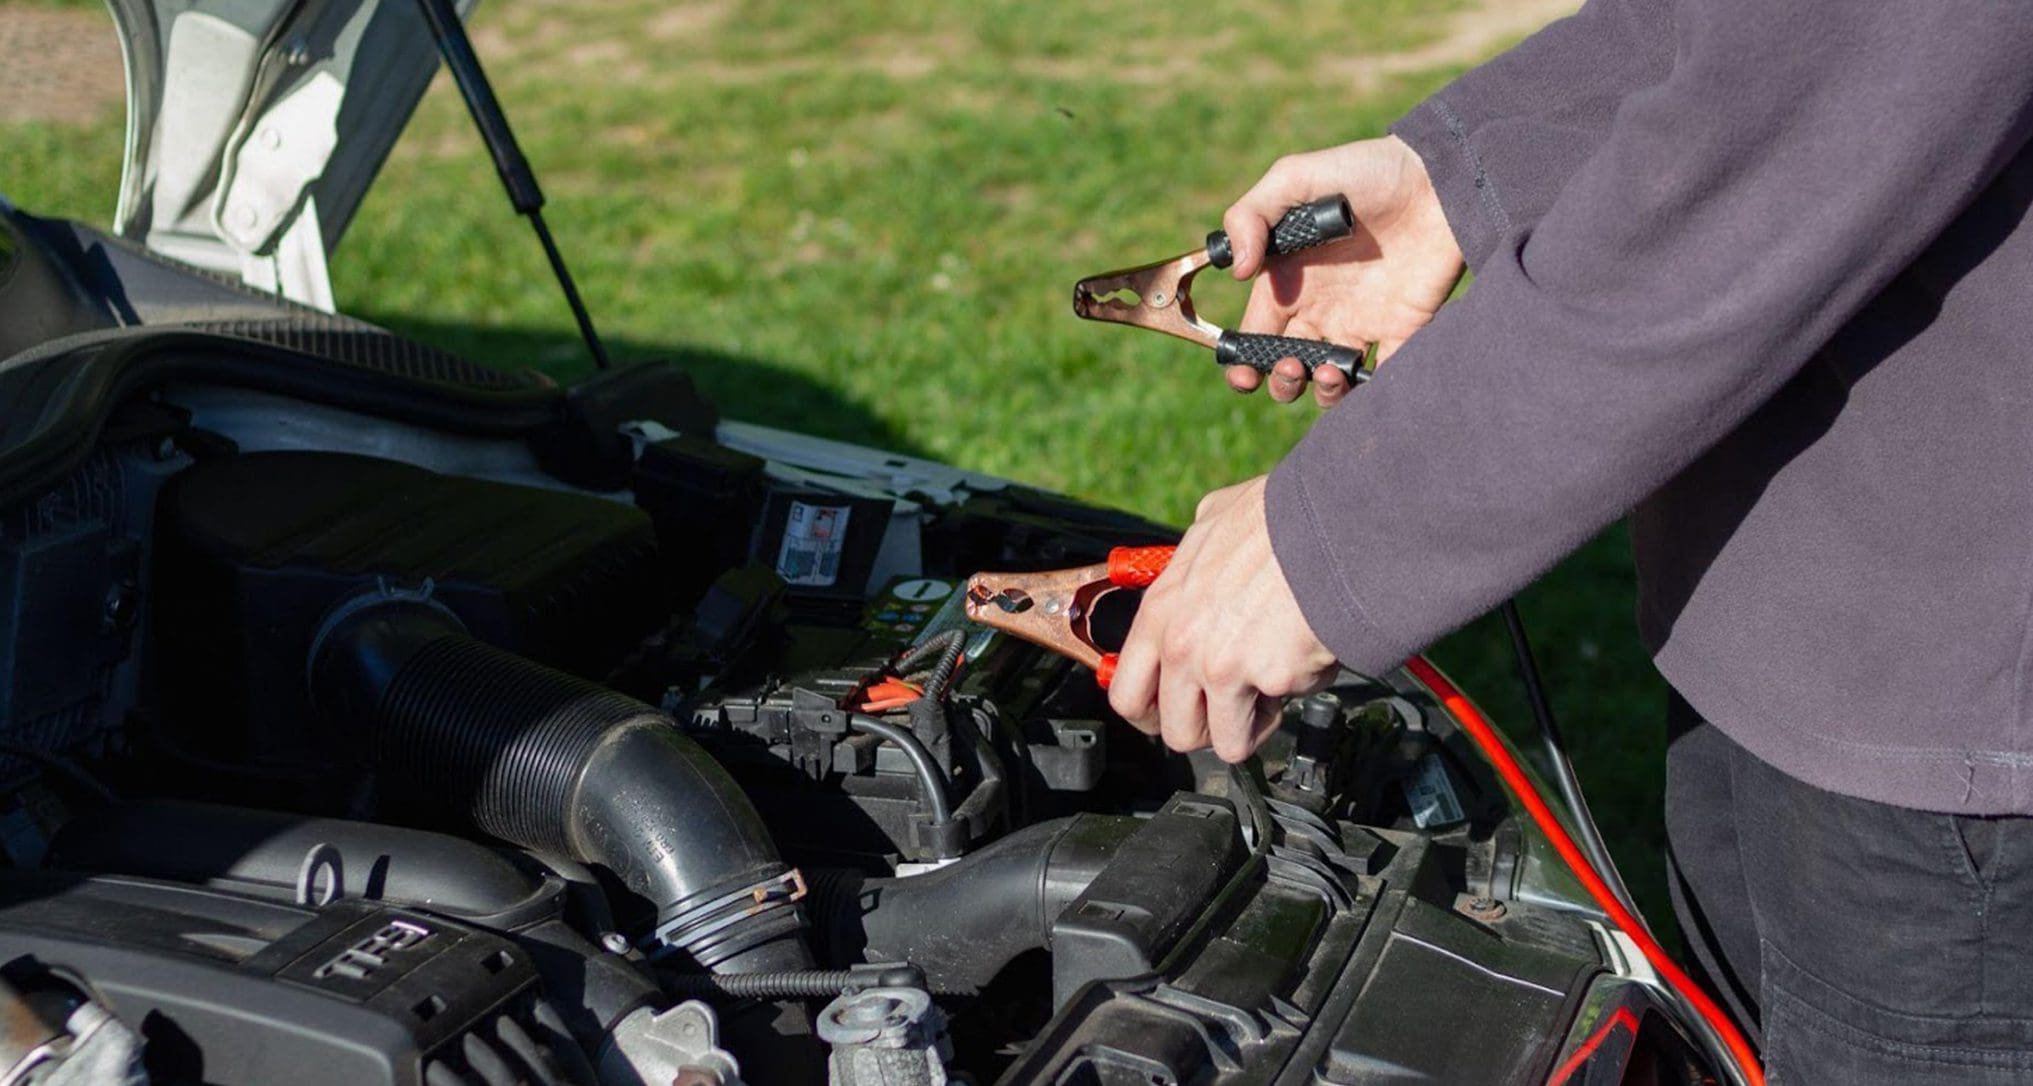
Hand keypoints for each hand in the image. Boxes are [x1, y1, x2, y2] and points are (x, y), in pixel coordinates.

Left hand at [1106, 476, 1338, 761]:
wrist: (1334, 524)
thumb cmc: (1281, 519)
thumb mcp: (1213, 523)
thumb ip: (1195, 558)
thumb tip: (1202, 559)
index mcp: (1161, 612)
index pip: (1126, 693)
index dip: (1151, 715)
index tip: (1173, 712)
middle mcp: (1183, 646)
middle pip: (1177, 733)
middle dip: (1207, 729)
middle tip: (1231, 707)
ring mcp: (1223, 667)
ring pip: (1228, 742)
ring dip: (1252, 723)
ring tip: (1273, 683)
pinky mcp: (1271, 679)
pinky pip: (1284, 711)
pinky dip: (1297, 692)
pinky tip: (1305, 654)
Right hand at [1221, 136, 1464, 406]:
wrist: (1439, 176)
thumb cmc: (1364, 170)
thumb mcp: (1295, 177)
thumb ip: (1251, 215)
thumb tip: (1237, 272)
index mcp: (1287, 280)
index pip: (1254, 334)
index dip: (1242, 362)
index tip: (1245, 373)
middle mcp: (1320, 308)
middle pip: (1286, 367)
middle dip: (1281, 382)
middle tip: (1293, 366)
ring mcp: (1362, 321)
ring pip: (1329, 381)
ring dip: (1320, 392)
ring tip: (1329, 371)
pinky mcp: (1403, 329)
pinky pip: (1383, 376)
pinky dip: (1370, 393)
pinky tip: (1363, 378)